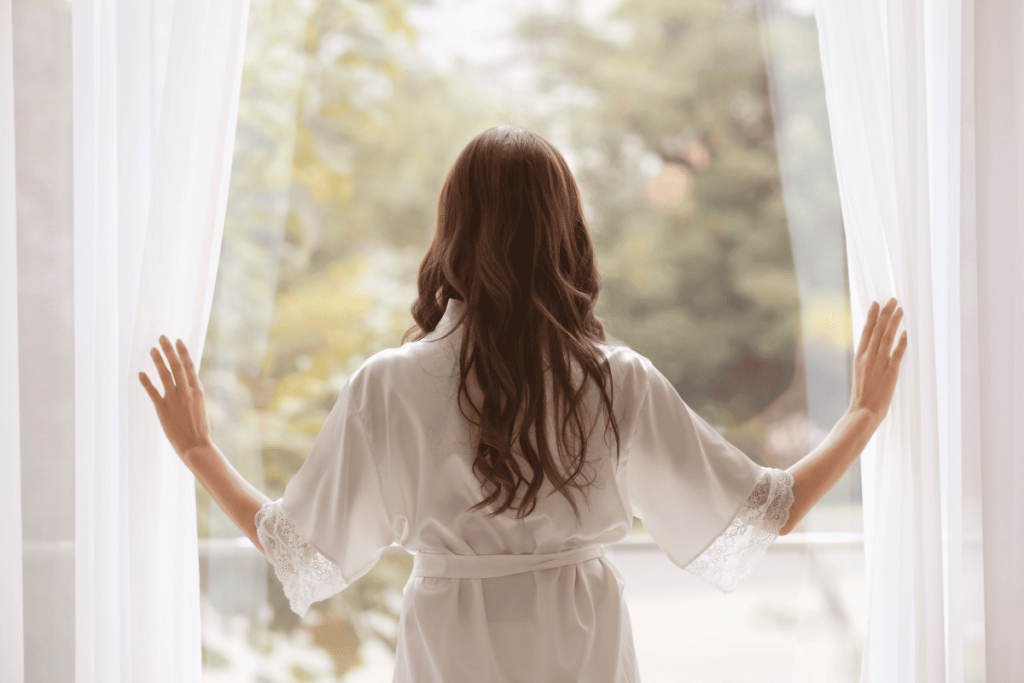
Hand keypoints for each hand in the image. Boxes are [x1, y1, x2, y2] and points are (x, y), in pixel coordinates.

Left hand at [138, 335, 212, 460]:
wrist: (196, 446)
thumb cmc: (198, 429)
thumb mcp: (199, 408)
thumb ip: (192, 395)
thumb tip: (187, 385)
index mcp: (197, 391)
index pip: (189, 366)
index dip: (183, 352)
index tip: (178, 340)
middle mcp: (186, 392)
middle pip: (177, 366)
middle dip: (169, 350)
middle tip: (162, 337)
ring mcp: (174, 400)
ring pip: (165, 375)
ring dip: (158, 361)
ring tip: (152, 350)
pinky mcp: (163, 409)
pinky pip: (153, 392)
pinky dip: (146, 382)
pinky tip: (140, 373)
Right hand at [850, 297, 907, 422]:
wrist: (863, 412)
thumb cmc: (862, 396)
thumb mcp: (860, 374)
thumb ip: (866, 361)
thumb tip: (873, 350)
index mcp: (859, 357)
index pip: (866, 331)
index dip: (871, 316)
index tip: (876, 303)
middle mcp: (868, 357)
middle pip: (877, 330)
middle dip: (885, 313)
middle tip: (892, 300)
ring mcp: (879, 364)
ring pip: (886, 337)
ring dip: (894, 322)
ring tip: (900, 309)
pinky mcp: (891, 372)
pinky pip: (897, 353)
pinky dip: (901, 342)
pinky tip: (905, 332)